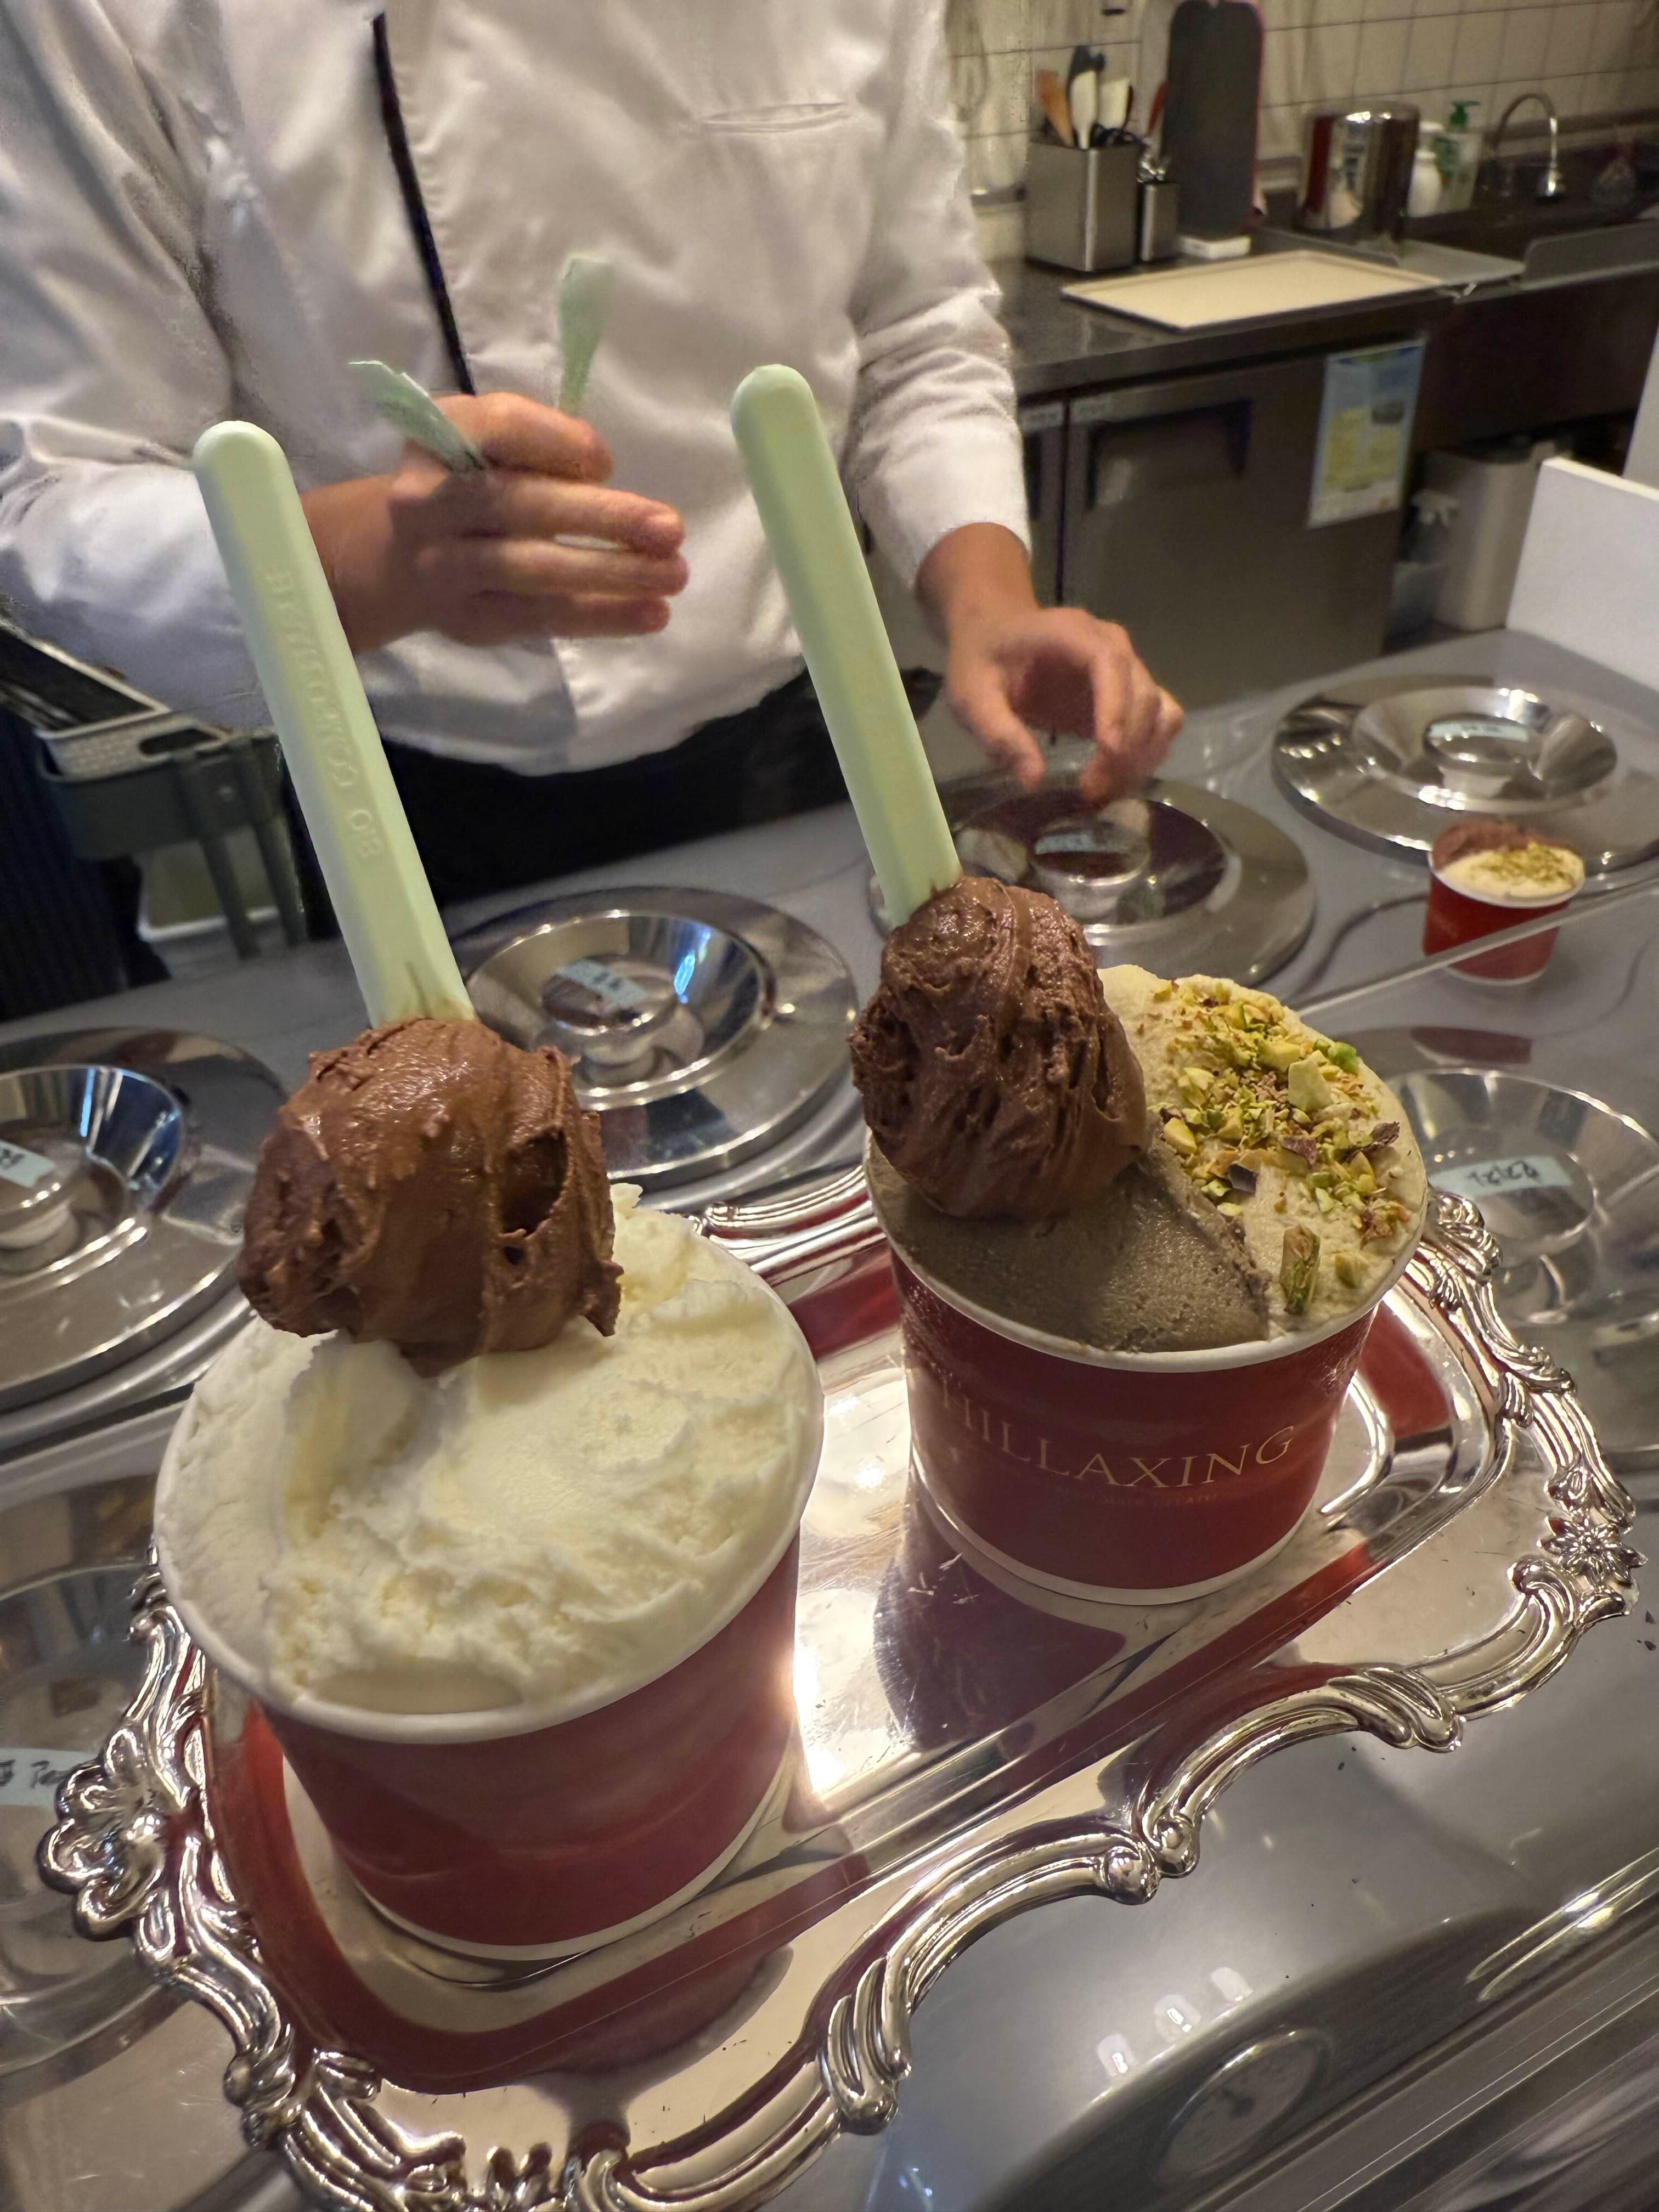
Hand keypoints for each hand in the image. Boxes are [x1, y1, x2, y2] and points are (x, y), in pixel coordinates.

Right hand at [301, 392, 687, 654]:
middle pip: (519, 505)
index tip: (607, 462)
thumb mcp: (490, 442)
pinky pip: (540, 618)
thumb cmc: (468, 483)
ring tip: (673, 575)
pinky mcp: (467, 620)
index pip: (499, 428)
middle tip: (671, 529)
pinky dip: (601, 616)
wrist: (398, 557)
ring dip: (610, 573)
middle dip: (603, 517)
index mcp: (435, 436)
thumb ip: (538, 442)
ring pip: (531, 570)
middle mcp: (427, 501)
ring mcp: (443, 566)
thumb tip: (599, 472)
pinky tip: (653, 614)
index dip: (558, 442)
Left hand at [916, 525, 1181, 802]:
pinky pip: (1159, 722)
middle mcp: (1112, 645)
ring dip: (1143, 756)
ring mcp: (1127, 669)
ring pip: (1160, 712)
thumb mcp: (972, 697)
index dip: (1115, 707)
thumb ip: (999, 734)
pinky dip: (1147, 753)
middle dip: (1125, 748)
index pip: (1109, 663)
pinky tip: (1117, 779)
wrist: (995, 635)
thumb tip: (1034, 780)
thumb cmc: (982, 660)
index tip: (1108, 752)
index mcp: (1072, 633)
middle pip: (1142, 694)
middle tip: (1090, 790)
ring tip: (1105, 790)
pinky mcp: (1129, 694)